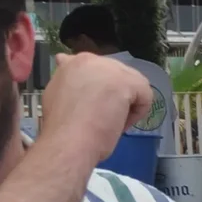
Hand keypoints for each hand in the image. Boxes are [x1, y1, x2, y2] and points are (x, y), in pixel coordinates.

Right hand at [35, 52, 151, 164]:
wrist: (66, 142)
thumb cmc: (62, 127)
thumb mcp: (56, 93)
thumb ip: (69, 78)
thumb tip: (63, 59)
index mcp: (73, 62)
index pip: (100, 70)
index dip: (101, 89)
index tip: (92, 105)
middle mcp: (90, 59)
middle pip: (119, 75)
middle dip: (116, 96)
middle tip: (101, 116)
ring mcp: (108, 68)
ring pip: (134, 84)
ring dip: (126, 104)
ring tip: (108, 121)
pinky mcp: (126, 82)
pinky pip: (145, 94)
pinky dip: (137, 113)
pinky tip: (119, 123)